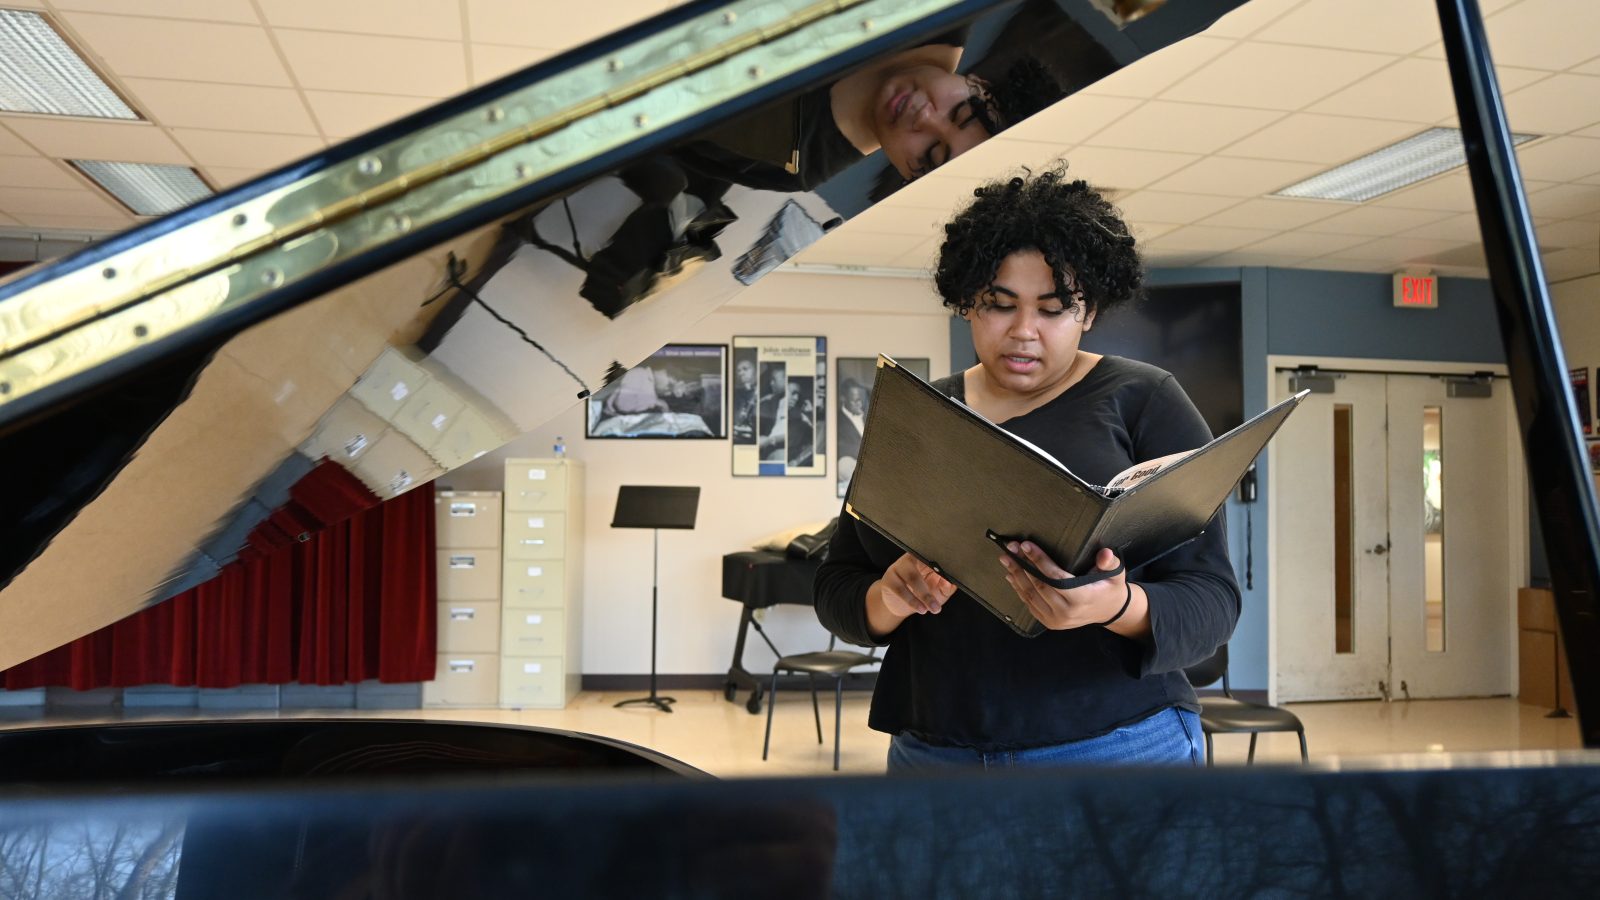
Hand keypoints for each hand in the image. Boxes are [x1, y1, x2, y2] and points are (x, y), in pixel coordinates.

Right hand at [876, 553, 956, 617]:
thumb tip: (951, 582)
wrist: (900, 606)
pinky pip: (900, 589)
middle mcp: (911, 558)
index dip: (944, 565)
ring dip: (924, 595)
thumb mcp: (939, 591)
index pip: (936, 556)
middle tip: (941, 602)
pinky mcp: (888, 579)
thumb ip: (947, 586)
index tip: (950, 578)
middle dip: (935, 583)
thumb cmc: (923, 594)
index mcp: (926, 558)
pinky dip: (911, 600)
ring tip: (932, 608)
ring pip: (912, 576)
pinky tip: (920, 608)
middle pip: (923, 565)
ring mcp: (898, 567)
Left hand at [999, 543, 1127, 630]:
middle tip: (1010, 547)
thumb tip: (1104, 553)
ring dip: (1016, 576)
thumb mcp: (1115, 573)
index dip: (1040, 561)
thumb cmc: (1109, 587)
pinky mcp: (1049, 622)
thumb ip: (1109, 562)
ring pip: (1031, 596)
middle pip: (1039, 586)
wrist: (1108, 611)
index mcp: (1082, 598)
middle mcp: (1067, 612)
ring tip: (1006, 558)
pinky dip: (1019, 589)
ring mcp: (1056, 620)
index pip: (1056, 578)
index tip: (1026, 545)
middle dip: (1022, 565)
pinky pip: (1030, 604)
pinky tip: (1011, 575)